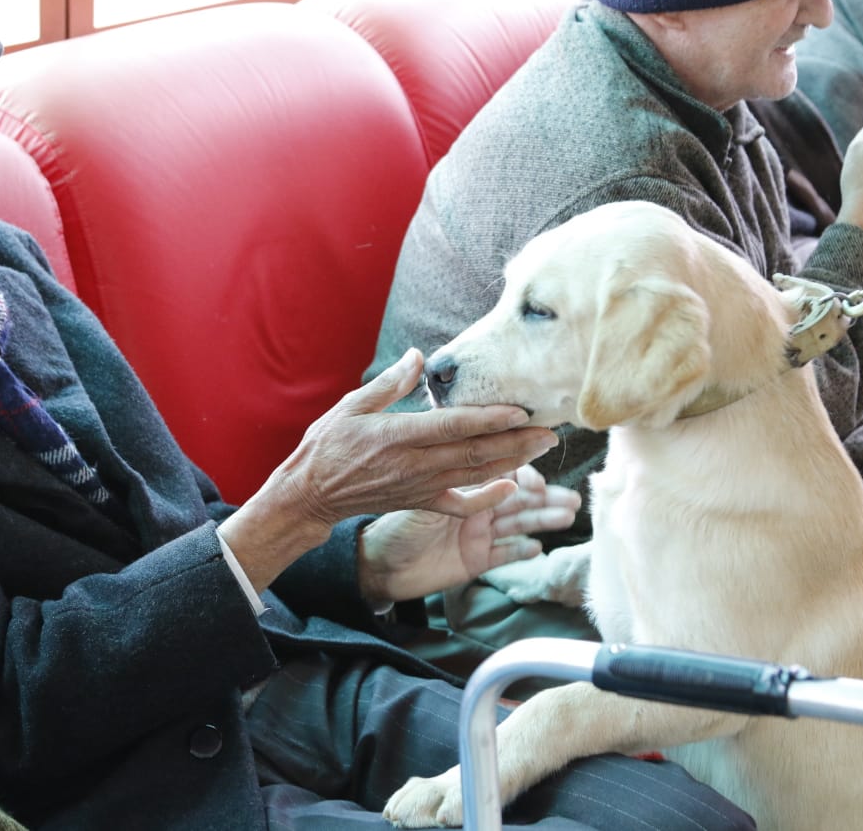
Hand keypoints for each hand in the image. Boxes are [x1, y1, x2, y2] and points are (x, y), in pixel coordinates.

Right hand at [219, 349, 557, 590]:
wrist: (311, 493)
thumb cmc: (328, 444)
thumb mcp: (351, 406)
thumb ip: (390, 383)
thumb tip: (420, 356)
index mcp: (397, 436)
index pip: (452, 427)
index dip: (489, 419)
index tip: (520, 410)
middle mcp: (413, 464)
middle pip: (474, 452)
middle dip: (516, 442)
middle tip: (551, 429)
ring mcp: (419, 486)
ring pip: (475, 475)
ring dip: (513, 462)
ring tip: (542, 448)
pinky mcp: (419, 501)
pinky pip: (460, 505)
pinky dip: (487, 499)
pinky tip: (511, 488)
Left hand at [357, 464, 581, 604]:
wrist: (376, 563)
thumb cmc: (392, 521)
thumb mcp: (426, 494)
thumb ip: (460, 483)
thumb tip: (494, 464)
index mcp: (462, 484)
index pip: (500, 470)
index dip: (524, 467)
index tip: (541, 468)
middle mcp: (474, 506)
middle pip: (518, 498)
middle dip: (546, 495)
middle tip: (572, 496)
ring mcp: (477, 534)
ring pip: (517, 523)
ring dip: (543, 519)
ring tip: (567, 516)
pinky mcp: (475, 560)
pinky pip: (504, 554)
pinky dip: (521, 551)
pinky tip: (538, 548)